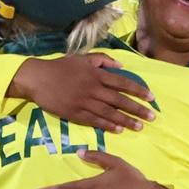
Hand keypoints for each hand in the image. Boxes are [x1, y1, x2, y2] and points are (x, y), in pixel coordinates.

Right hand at [9, 54, 155, 132]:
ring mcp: (84, 102)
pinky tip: (119, 130)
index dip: (138, 90)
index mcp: (96, 74)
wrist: (37, 78)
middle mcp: (93, 89)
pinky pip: (95, 121)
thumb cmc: (61, 67)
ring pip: (109, 113)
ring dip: (126, 121)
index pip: (123, 83)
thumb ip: (103, 60)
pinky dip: (108, 126)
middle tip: (152, 117)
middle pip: (120, 100)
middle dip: (137, 109)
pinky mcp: (75, 114)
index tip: (151, 98)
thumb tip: (121, 66)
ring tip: (139, 127)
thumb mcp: (82, 58)